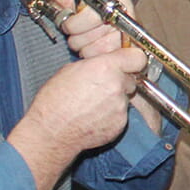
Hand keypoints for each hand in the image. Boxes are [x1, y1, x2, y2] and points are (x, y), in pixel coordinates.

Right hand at [10, 46, 147, 189]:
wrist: (52, 131)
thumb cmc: (54, 101)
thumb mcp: (70, 70)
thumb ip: (96, 64)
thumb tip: (106, 63)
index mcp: (105, 68)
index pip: (137, 58)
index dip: (131, 60)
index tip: (127, 63)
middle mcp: (116, 85)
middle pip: (131, 79)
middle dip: (120, 81)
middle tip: (101, 87)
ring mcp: (120, 106)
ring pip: (126, 97)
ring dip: (115, 99)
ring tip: (93, 104)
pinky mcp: (121, 123)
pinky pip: (122, 114)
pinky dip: (112, 114)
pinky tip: (94, 116)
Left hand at [36, 0, 135, 58]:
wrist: (100, 16)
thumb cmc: (83, 1)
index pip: (90, 2)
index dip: (75, 17)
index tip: (69, 16)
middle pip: (93, 23)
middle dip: (75, 30)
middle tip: (71, 27)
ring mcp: (127, 21)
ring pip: (98, 40)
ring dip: (82, 43)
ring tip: (80, 36)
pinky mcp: (129, 39)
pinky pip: (105, 51)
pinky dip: (91, 51)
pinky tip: (90, 44)